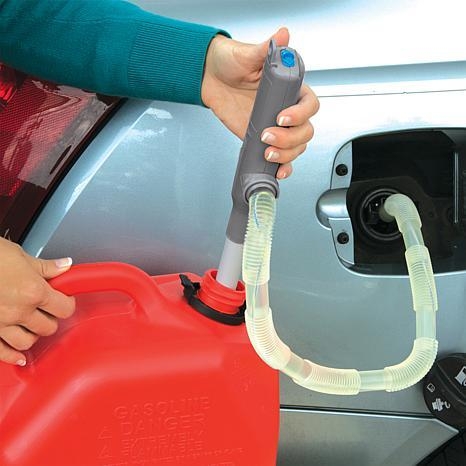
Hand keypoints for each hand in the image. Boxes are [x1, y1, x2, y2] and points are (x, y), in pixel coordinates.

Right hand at [0, 238, 74, 365]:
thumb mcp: (19, 255)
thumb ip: (45, 267)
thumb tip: (64, 266)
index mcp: (33, 291)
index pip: (64, 308)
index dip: (67, 303)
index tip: (64, 299)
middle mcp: (19, 311)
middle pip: (48, 327)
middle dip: (50, 318)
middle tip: (47, 310)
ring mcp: (0, 324)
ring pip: (27, 342)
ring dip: (32, 335)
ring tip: (31, 325)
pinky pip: (1, 352)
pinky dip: (12, 356)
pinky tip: (19, 357)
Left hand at [201, 27, 318, 178]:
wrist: (210, 78)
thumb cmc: (231, 62)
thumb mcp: (247, 54)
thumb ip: (265, 49)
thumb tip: (282, 36)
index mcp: (289, 88)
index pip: (309, 104)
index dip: (300, 114)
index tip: (281, 117)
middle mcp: (286, 109)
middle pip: (305, 130)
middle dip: (290, 138)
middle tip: (267, 135)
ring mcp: (276, 127)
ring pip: (296, 146)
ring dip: (286, 154)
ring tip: (267, 151)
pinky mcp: (263, 140)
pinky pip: (281, 157)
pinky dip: (283, 166)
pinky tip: (277, 169)